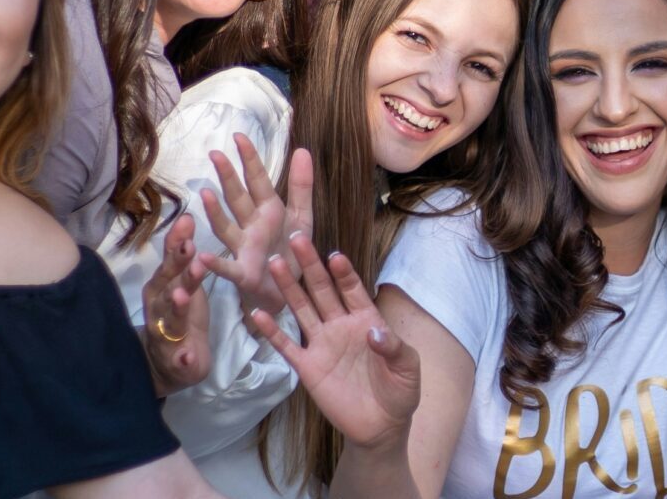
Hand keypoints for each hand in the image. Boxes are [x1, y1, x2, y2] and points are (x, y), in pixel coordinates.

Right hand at [140, 214, 213, 396]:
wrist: (170, 362)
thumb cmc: (178, 312)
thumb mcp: (181, 280)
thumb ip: (180, 254)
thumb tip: (186, 217)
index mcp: (162, 286)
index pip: (170, 261)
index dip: (177, 243)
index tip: (188, 222)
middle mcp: (159, 306)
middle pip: (168, 286)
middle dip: (178, 269)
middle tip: (192, 252)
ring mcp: (165, 333)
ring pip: (171, 318)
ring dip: (176, 307)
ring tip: (182, 296)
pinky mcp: (176, 359)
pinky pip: (179, 359)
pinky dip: (183, 358)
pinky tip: (187, 356)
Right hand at [198, 133, 297, 318]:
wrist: (289, 289)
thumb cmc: (290, 248)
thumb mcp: (302, 216)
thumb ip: (302, 186)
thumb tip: (302, 149)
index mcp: (268, 210)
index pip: (258, 180)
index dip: (250, 159)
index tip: (239, 135)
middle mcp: (251, 226)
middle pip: (238, 198)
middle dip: (228, 177)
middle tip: (215, 154)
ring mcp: (244, 248)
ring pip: (226, 227)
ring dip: (215, 212)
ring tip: (206, 194)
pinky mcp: (243, 273)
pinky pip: (227, 267)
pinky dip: (215, 263)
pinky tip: (202, 255)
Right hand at [246, 235, 419, 451]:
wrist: (381, 427)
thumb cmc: (400, 392)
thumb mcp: (408, 368)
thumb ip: (393, 347)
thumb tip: (374, 332)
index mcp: (367, 320)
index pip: (353, 289)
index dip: (344, 273)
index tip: (334, 256)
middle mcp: (341, 325)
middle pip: (323, 290)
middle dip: (311, 265)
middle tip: (297, 238)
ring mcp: (323, 344)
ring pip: (303, 309)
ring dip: (289, 287)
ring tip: (274, 263)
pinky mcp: (308, 367)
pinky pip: (287, 345)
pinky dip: (273, 330)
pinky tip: (258, 313)